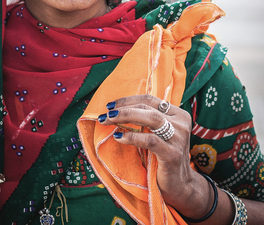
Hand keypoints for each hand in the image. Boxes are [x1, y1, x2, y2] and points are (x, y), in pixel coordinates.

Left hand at [98, 94, 211, 216]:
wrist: (180, 186)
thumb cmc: (163, 157)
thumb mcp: (158, 134)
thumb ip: (146, 121)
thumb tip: (117, 110)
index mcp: (177, 114)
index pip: (149, 99)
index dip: (128, 100)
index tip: (110, 105)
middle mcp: (180, 123)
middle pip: (147, 107)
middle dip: (123, 109)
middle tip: (105, 114)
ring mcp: (178, 138)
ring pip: (151, 118)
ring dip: (126, 116)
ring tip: (108, 120)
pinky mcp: (173, 154)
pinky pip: (150, 140)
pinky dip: (132, 137)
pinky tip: (118, 137)